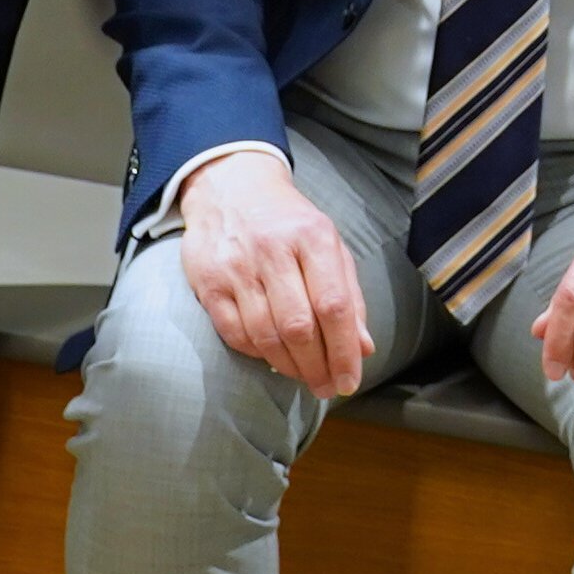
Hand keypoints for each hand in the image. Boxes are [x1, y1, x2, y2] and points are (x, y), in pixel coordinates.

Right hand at [176, 152, 374, 396]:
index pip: (333, 306)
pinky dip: (257, 353)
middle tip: (325, 387)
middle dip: (316, 367)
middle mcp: (274, 250)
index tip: (349, 380)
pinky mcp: (209, 282)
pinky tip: (271, 356)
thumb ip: (349, 295)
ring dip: (288, 366)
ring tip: (303, 376)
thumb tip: (364, 347)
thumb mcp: (328, 245)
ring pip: (266, 335)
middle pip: (299, 326)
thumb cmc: (289, 223)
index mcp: (313, 237)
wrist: (231, 187)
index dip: (343, 351)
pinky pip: (235, 333)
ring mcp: (238, 267)